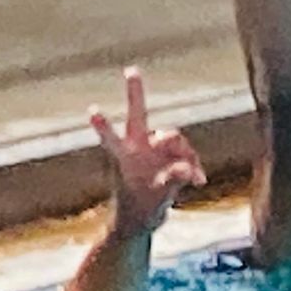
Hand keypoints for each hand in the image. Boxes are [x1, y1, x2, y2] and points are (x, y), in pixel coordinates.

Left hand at [91, 68, 206, 235]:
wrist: (144, 220)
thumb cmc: (140, 210)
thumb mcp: (154, 200)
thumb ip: (170, 181)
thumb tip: (188, 167)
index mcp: (126, 157)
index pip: (113, 138)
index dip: (104, 126)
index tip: (92, 111)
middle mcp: (140, 147)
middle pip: (139, 114)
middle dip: (136, 92)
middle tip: (130, 70)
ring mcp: (156, 149)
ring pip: (175, 139)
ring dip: (185, 155)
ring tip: (191, 178)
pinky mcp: (172, 156)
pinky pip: (188, 154)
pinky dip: (194, 167)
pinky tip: (199, 182)